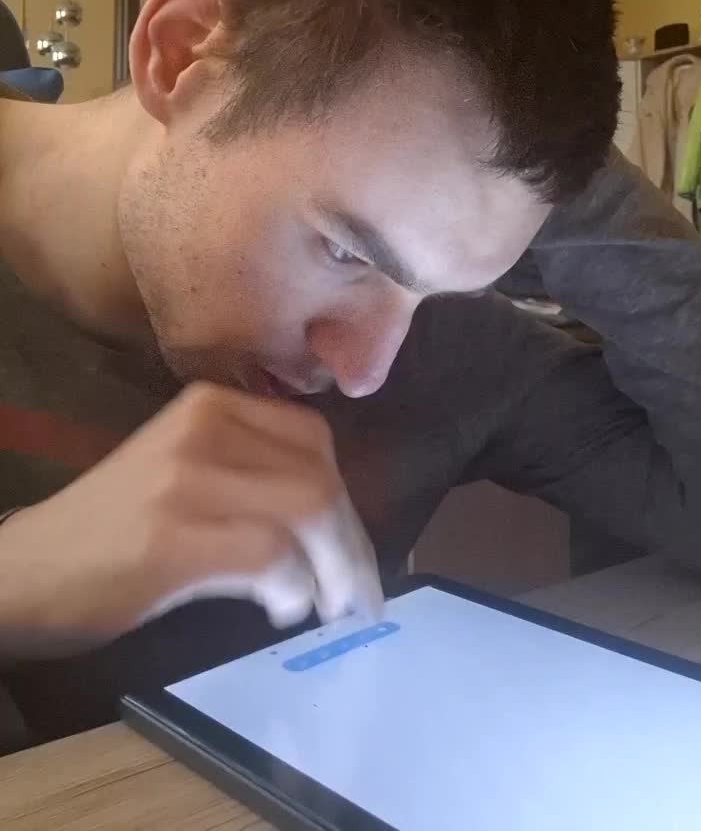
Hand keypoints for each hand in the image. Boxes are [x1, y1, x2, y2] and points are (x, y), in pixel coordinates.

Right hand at [0, 383, 382, 657]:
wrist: (26, 570)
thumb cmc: (111, 530)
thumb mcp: (184, 470)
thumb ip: (250, 472)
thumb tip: (334, 520)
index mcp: (209, 404)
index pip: (312, 437)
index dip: (345, 496)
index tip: (352, 546)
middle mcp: (203, 427)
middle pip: (318, 477)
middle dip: (350, 544)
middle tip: (354, 596)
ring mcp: (187, 478)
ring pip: (306, 510)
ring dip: (334, 571)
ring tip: (324, 606)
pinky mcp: (172, 538)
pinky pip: (270, 556)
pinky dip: (292, 589)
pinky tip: (279, 609)